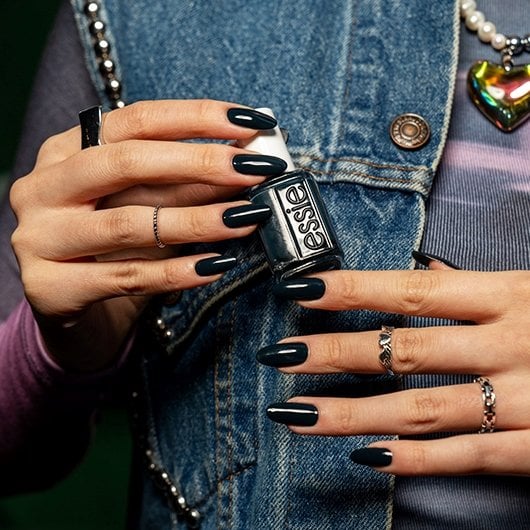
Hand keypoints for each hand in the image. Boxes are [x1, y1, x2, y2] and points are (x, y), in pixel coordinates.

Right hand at [10, 100, 280, 371]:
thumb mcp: (140, 203)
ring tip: (246, 218)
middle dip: (200, 163)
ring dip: (198, 220)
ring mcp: (41, 237)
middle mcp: (44, 186)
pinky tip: (216, 265)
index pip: (137, 120)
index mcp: (66, 150)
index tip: (250, 124)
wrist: (66, 302)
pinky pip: (127, 277)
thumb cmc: (110, 243)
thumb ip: (179, 182)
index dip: (198, 118)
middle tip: (254, 171)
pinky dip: (178, 272)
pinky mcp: (49, 286)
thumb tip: (243, 162)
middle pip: (127, 163)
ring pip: (130, 223)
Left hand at [261, 266, 529, 475]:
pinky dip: (413, 457)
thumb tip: (422, 270)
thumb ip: (474, 286)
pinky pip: (467, 455)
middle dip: (334, 353)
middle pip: (403, 349)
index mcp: (508, 294)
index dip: (351, 289)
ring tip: (297, 413)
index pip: (410, 289)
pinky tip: (365, 455)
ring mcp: (527, 398)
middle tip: (280, 355)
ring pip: (421, 408)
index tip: (300, 288)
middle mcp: (512, 343)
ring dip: (352, 412)